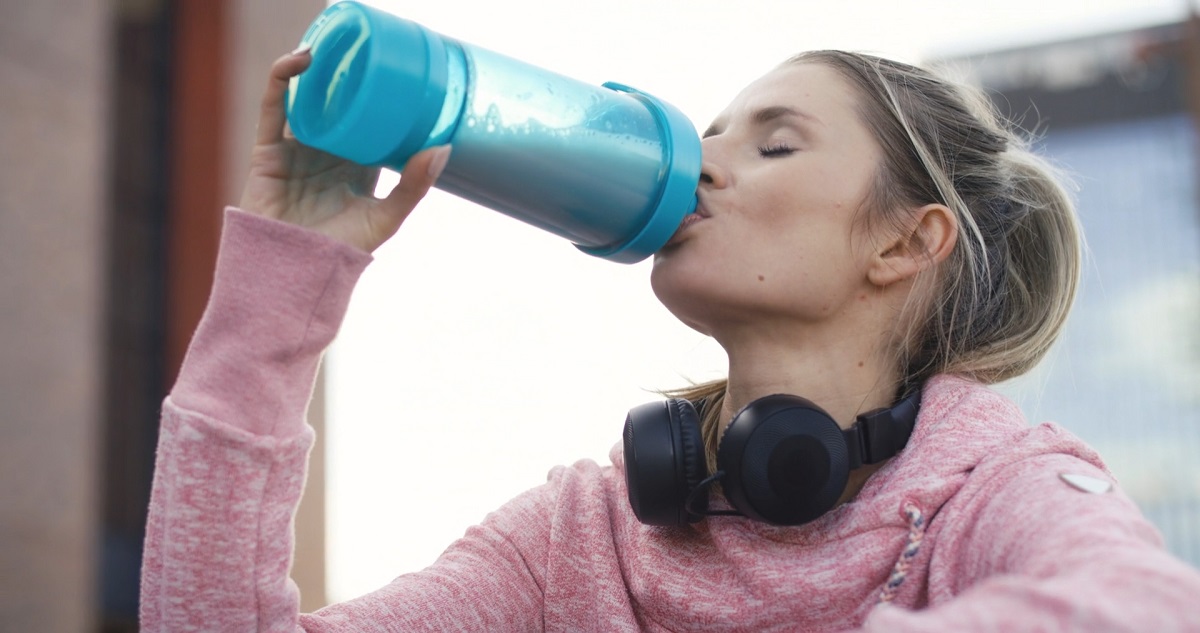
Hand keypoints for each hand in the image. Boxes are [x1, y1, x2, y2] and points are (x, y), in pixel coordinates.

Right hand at [238, 47, 450, 252]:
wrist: (294, 271)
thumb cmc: (342, 250)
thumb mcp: (387, 216)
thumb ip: (414, 185)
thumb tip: (443, 148)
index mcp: (357, 166)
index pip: (372, 123)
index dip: (382, 99)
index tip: (399, 73)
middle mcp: (328, 154)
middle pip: (338, 107)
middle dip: (349, 79)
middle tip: (367, 50)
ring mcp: (297, 149)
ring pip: (306, 100)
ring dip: (317, 71)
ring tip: (335, 45)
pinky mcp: (269, 149)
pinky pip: (273, 107)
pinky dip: (283, 79)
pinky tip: (301, 60)